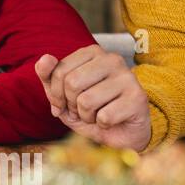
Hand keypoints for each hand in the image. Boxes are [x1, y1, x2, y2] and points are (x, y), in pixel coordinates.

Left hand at [35, 45, 150, 151]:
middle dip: (71, 105)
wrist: (121, 132)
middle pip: (72, 83)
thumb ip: (48, 76)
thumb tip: (45, 58)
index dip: (56, 94)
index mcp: (92, 52)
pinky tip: (112, 120)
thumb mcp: (62, 95)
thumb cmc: (90, 110)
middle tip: (82, 110)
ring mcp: (128, 77)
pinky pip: (104, 116)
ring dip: (86, 116)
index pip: (59, 71)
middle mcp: (112, 59)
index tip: (65, 102)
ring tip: (97, 115)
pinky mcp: (138, 98)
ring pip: (86, 101)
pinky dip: (102, 125)